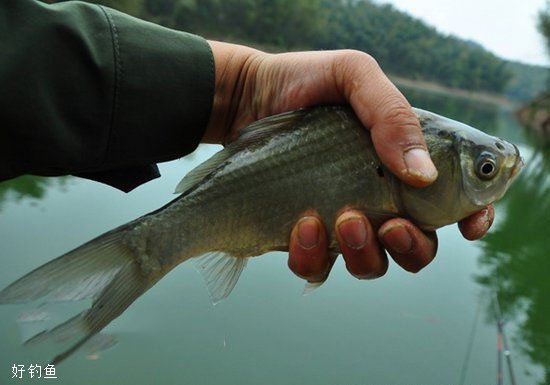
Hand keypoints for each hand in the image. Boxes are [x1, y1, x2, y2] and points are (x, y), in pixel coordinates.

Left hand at [204, 41, 494, 281]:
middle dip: (411, 246)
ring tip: (342, 219)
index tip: (469, 227)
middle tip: (388, 224)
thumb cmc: (305, 82)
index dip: (471, 218)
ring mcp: (340, 221)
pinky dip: (313, 257)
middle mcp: (377, 198)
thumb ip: (392, 114)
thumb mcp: (353, 76)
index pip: (452, 201)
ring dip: (364, 254)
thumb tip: (423, 174)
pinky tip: (301, 225)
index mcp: (401, 162)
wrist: (247, 97)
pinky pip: (317, 267)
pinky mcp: (303, 235)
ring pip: (371, 265)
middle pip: (416, 247)